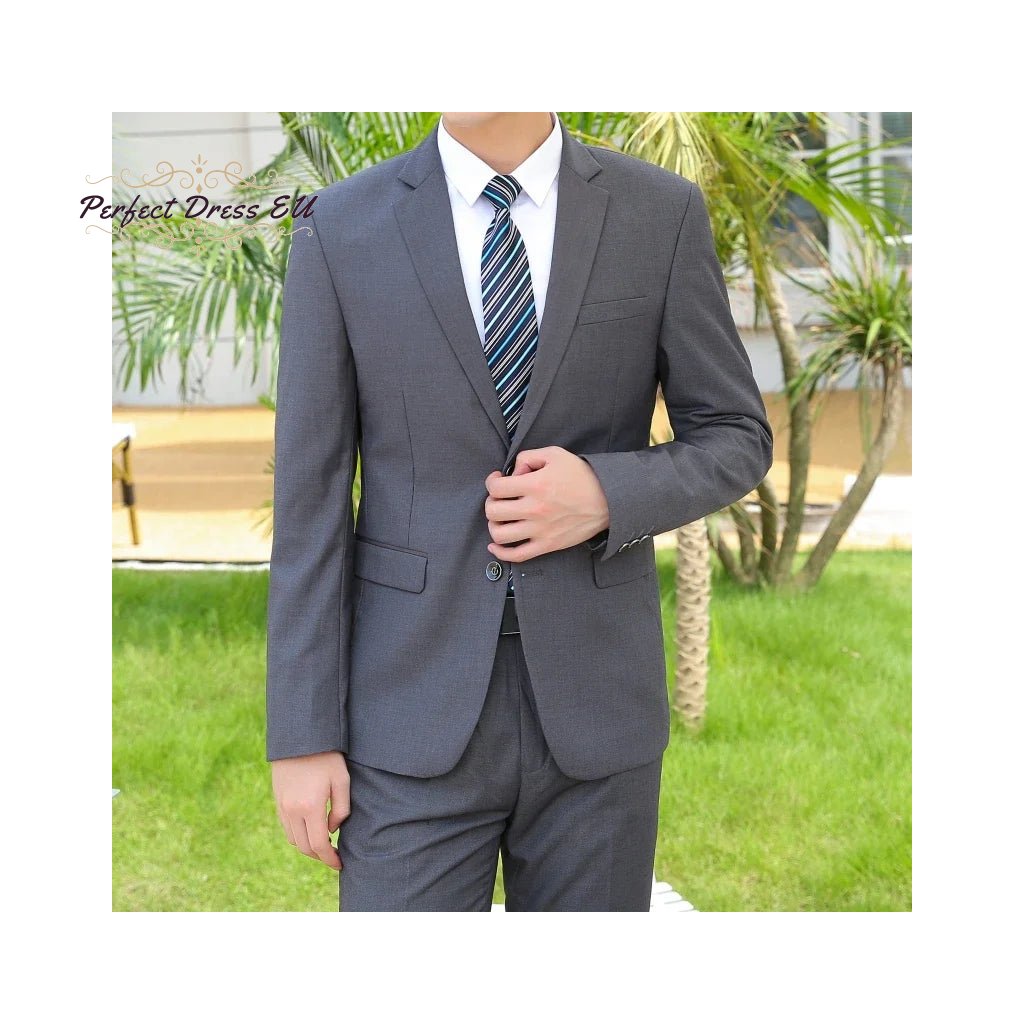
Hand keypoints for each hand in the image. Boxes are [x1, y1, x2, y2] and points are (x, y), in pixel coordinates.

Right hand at [271, 751, 348, 870]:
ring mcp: (282, 806)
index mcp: (310, 807)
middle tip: (333, 856)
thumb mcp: (342, 780)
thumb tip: (333, 830)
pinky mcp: (278, 800)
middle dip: (319, 856)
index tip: (340, 864)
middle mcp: (292, 810)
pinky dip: (298, 835)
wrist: (299, 738)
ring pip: (293, 839)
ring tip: (323, 844)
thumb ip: (341, 809)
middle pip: (304, 847)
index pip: (319, 845)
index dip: (329, 859)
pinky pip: (286, 827)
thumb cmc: (327, 757)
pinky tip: (310, 830)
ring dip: (307, 847)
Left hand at [483, 446, 609, 562]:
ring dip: (494, 525)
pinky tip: (495, 546)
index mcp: (536, 485)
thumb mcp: (555, 454)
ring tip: (501, 518)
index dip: (491, 482)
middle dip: (491, 502)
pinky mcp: (547, 545)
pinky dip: (501, 553)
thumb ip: (528, 457)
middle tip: (500, 498)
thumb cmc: (582, 475)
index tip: (497, 480)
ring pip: (500, 534)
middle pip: (493, 511)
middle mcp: (535, 509)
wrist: (608, 500)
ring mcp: (540, 530)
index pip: (496, 488)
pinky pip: (517, 555)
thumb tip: (513, 473)